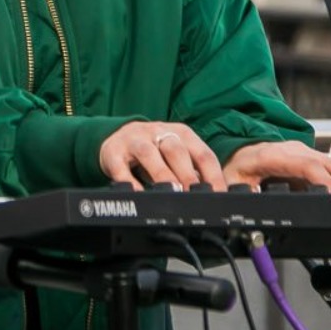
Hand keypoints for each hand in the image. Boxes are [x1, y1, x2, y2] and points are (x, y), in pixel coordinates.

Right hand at [96, 121, 223, 190]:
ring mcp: (134, 140)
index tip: (217, 195)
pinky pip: (120, 166)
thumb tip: (212, 194)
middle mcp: (158, 132)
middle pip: (176, 150)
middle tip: (194, 196)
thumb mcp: (176, 154)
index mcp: (181, 133)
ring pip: (149, 154)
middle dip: (187, 174)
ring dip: (161, 174)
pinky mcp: (113, 151)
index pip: (202, 153)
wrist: (117, 136)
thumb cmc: (154, 150)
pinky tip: (137, 194)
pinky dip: (128, 181)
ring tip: (170, 193)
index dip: (212, 175)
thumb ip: (193, 170)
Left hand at [223, 141, 330, 190]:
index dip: (321, 177)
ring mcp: (308, 155)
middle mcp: (296, 152)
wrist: (241, 151)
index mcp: (275, 155)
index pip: (303, 164)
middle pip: (328, 162)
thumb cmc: (239, 166)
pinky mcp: (316, 162)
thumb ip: (240, 193)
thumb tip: (246, 205)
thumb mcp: (234, 180)